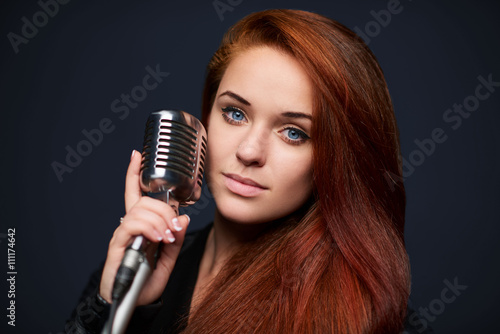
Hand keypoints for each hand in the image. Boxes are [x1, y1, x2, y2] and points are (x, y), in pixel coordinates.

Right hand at [99, 150, 189, 304]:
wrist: (133, 302)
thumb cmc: (147, 280)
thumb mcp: (169, 258)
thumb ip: (176, 238)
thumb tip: (183, 217)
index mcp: (142, 226)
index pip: (136, 195)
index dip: (135, 175)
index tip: (137, 155)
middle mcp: (130, 227)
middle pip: (144, 201)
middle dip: (164, 209)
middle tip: (174, 226)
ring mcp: (123, 235)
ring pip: (140, 211)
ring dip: (159, 220)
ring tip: (167, 237)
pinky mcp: (117, 246)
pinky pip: (132, 226)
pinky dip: (149, 229)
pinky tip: (159, 238)